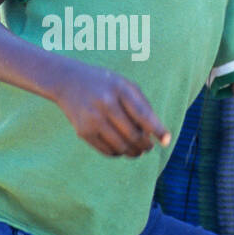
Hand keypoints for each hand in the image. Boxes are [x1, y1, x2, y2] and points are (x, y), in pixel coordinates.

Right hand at [53, 62, 170, 156]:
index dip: (157, 130)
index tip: (166, 141)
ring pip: (121, 146)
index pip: (143, 115)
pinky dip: (118, 153)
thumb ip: (142, 105)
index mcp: (120, 89)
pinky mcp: (83, 131)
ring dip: (134, 152)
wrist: (68, 81)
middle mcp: (105, 104)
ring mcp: (92, 119)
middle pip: (133, 135)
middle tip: (149, 147)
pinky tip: (122, 149)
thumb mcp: (124, 85)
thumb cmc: (104, 84)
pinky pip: (107, 150)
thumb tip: (156, 133)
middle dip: (145, 145)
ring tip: (139, 151)